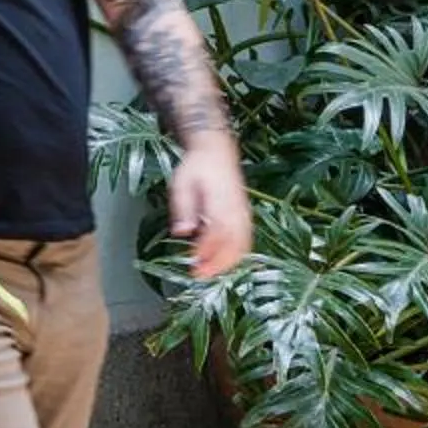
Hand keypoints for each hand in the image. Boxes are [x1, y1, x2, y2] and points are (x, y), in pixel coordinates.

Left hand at [169, 134, 252, 280]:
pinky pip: (247, 241)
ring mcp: (244, 214)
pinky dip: (237, 255)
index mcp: (220, 202)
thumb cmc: (197, 167)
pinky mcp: (246, 217)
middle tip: (199, 275)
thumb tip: (181, 232)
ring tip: (210, 273)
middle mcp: (236, 211)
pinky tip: (224, 263)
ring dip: (228, 262)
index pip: (216, 234)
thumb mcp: (181, 183)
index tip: (193, 265)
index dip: (205, 252)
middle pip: (233, 244)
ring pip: (242, 245)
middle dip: (217, 263)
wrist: (217, 152)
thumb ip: (182, 208)